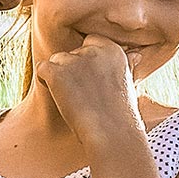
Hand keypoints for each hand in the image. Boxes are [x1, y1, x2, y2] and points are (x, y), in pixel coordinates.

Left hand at [35, 35, 145, 149]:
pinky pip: (42, 69)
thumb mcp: (129, 84)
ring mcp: (74, 60)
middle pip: (72, 53)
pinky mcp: (57, 72)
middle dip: (73, 71)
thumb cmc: (121, 116)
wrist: (112, 135)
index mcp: (113, 50)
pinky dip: (45, 82)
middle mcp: (94, 50)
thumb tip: (136, 55)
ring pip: (56, 61)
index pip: (91, 42)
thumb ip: (127, 66)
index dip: (87, 62)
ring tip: (74, 100)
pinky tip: (59, 98)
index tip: (92, 82)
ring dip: (59, 77)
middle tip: (85, 96)